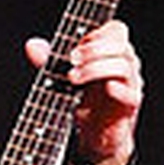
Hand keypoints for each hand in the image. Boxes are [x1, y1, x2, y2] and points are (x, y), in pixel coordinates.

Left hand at [25, 19, 142, 164]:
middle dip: (93, 49)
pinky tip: (106, 88)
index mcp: (113, 52)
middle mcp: (126, 65)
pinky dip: (118, 89)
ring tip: (73, 78)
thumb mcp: (63, 78)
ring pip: (123, 66)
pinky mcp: (129, 107)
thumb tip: (32, 45)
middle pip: (120, 44)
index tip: (76, 44)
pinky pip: (131, 95)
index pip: (117, 29)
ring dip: (95, 69)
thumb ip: (49, 61)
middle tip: (71, 59)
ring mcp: (131, 85)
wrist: (97, 135)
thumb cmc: (87, 101)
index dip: (97, 32)